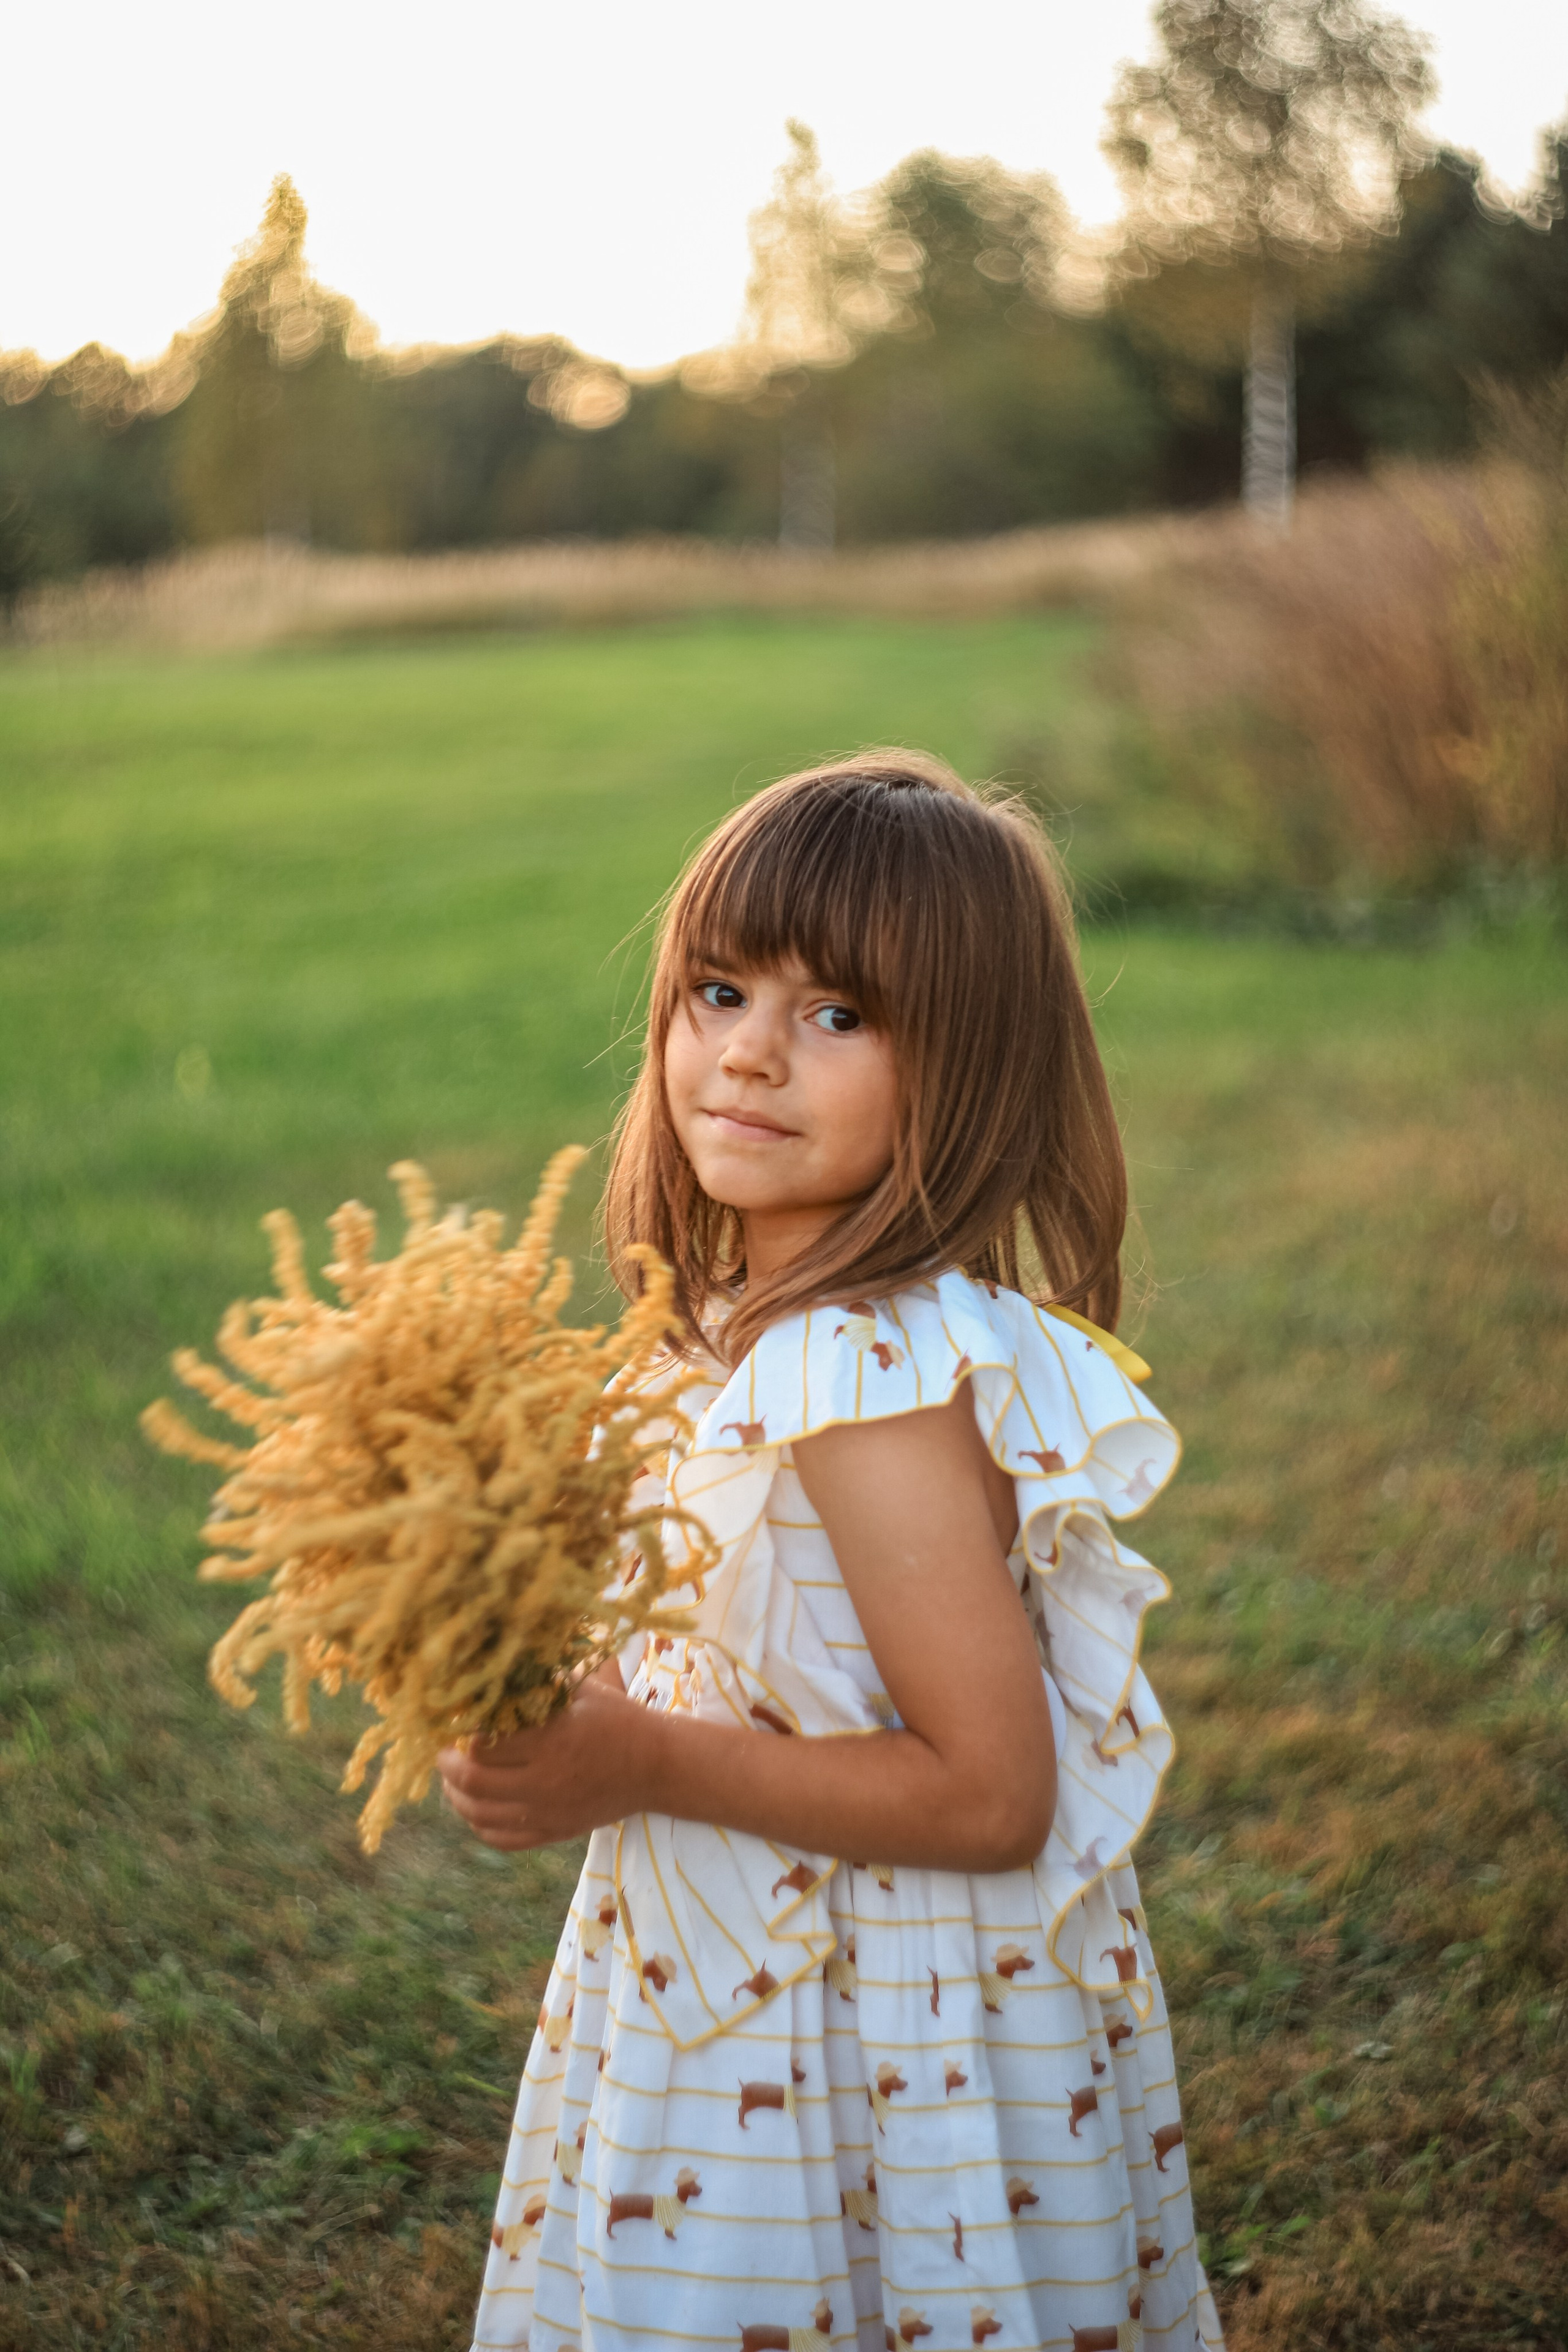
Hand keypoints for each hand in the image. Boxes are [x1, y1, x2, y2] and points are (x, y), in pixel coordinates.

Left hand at [437, 1666, 655, 1850]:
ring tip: (452, 1779)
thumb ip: (538, 1685)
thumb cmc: (617, 1718)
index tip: (453, 1723)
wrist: (656, 1766)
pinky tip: (475, 1808)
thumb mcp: (581, 1691)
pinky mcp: (554, 1833)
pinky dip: (479, 1825)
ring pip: (480, 1815)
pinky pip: (501, 1839)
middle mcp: (545, 1781)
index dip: (460, 1735)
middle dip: (448, 1767)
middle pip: (474, 1783)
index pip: (484, 1745)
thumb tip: (492, 1675)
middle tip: (443, 1752)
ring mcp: (548, 1813)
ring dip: (456, 1797)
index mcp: (551, 1741)